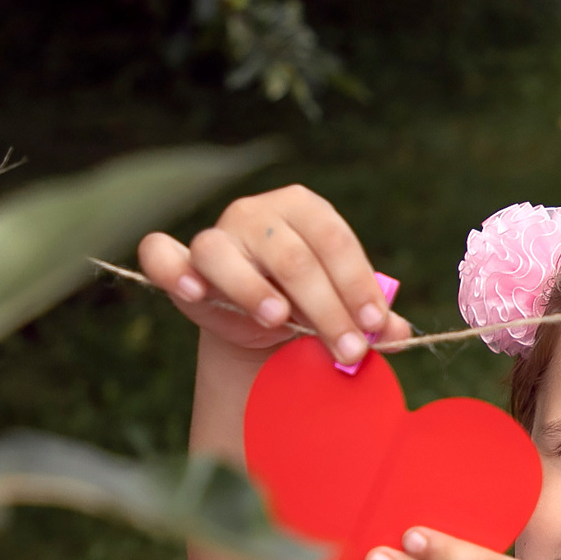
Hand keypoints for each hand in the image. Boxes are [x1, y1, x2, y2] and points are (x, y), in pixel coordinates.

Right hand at [138, 183, 408, 363]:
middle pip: (292, 255)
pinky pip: (161, 254)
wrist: (262, 330)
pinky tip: (194, 293)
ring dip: (253, 289)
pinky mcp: (181, 262)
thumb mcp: (344, 310)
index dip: (357, 283)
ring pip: (226, 253)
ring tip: (279, 320)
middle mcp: (258, 213)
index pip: (334, 240)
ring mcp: (217, 236)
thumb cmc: (311, 307)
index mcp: (306, 209)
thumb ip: (371, 319)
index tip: (376, 324)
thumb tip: (399, 333)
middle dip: (326, 307)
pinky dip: (172, 269)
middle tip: (349, 350)